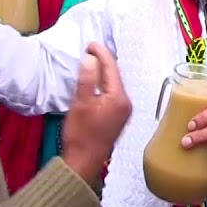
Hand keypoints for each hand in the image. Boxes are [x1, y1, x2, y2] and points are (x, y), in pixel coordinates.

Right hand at [61, 43, 132, 181]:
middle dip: (103, 61)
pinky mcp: (117, 118)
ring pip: (113, 84)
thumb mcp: (80, 103)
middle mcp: (125, 103)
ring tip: (91, 62)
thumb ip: (86, 79)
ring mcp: (123, 112)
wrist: (83, 162)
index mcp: (118, 98)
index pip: (111, 68)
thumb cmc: (80, 134)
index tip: (90, 44)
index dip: (101, 53)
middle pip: (115, 75)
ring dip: (103, 73)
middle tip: (89, 50)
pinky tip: (95, 82)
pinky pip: (112, 94)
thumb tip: (91, 59)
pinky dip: (104, 84)